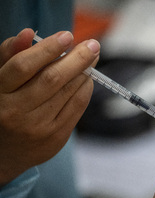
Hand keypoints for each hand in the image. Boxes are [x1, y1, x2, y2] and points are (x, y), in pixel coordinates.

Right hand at [0, 28, 99, 184]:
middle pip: (52, 79)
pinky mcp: (55, 138)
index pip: (24, 66)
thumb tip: (28, 33)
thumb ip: (10, 57)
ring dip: (84, 71)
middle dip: (77, 58)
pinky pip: (77, 108)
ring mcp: (38, 127)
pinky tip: (88, 79)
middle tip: (93, 44)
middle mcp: (16, 112)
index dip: (47, 48)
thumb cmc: (2, 109)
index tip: (68, 36)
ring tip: (91, 57)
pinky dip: (85, 89)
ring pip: (67, 92)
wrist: (3, 154)